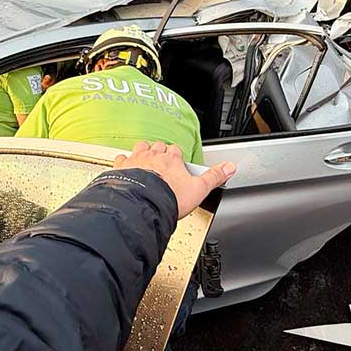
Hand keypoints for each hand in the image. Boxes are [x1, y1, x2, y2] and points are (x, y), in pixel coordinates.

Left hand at [114, 141, 236, 217]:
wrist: (143, 205)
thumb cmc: (169, 198)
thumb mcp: (199, 189)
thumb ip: (214, 177)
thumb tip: (229, 167)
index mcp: (172, 160)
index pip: (176, 150)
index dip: (177, 155)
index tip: (178, 160)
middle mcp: (153, 156)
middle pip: (158, 146)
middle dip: (160, 151)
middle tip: (162, 160)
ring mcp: (136, 161)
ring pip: (140, 147)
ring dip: (143, 151)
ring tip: (145, 158)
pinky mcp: (121, 168)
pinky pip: (121, 158)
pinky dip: (123, 161)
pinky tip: (124, 165)